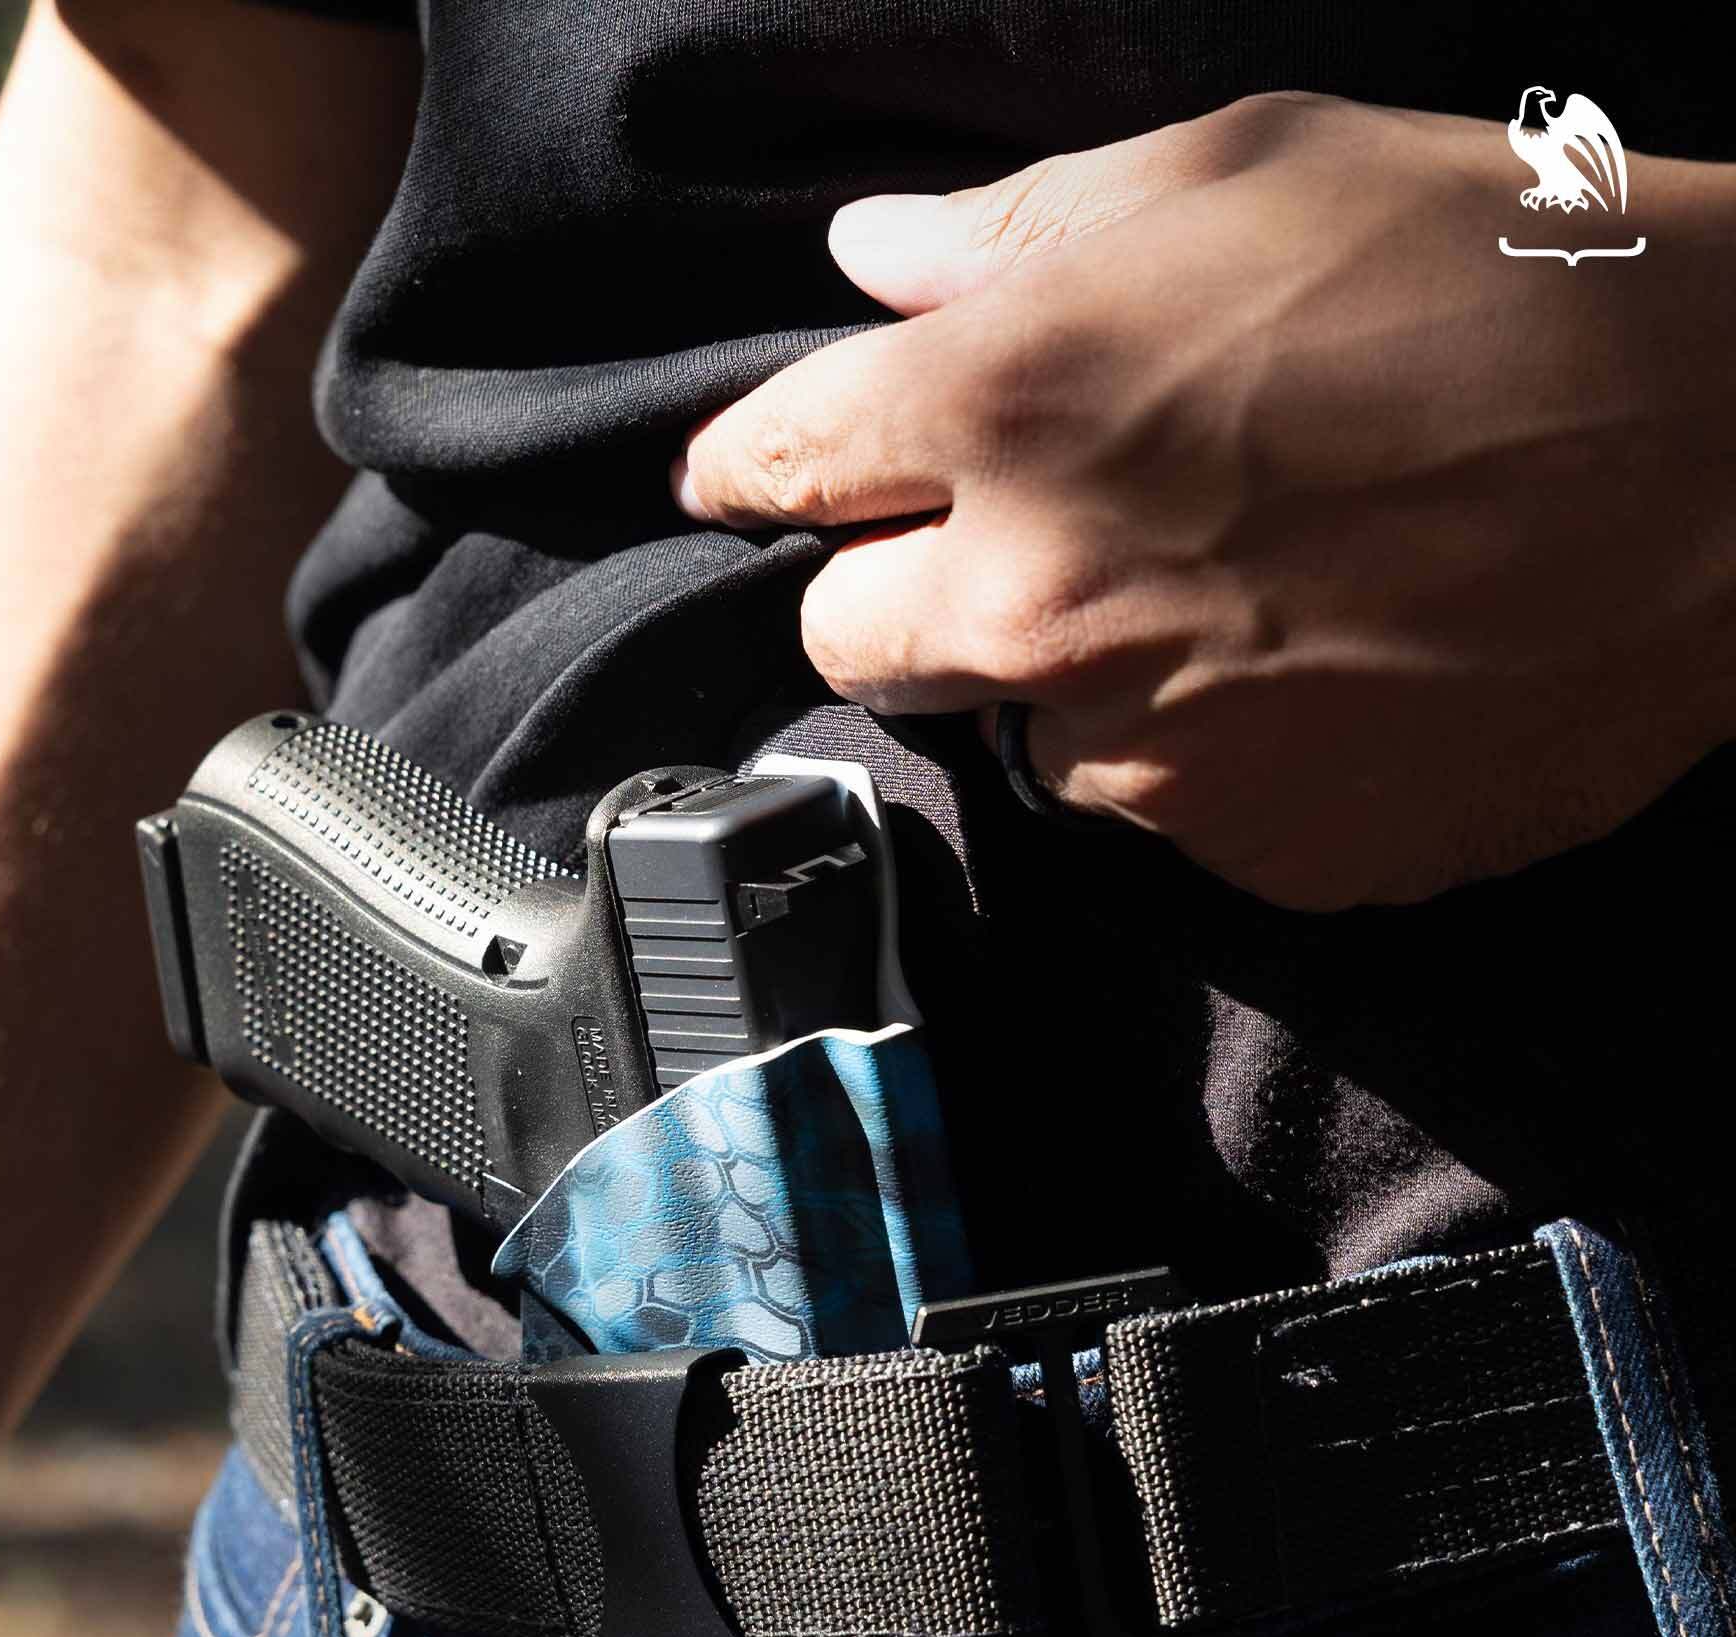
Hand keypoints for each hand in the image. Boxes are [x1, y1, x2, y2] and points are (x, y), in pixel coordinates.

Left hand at [676, 93, 1735, 908]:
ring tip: (1237, 594)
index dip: (752, 469)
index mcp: (1004, 413)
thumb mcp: (1242, 174)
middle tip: (1014, 538)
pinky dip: (1216, 757)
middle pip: (849, 643)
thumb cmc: (1492, 271)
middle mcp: (1040, 612)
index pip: (777, 468)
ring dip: (1082, 681)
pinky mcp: (1260, 856)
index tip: (751, 479)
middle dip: (900, 593)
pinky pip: (1180, 814)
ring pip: (1028, 739)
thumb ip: (1014, 233)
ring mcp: (1149, 761)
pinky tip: (1325, 673)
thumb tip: (869, 262)